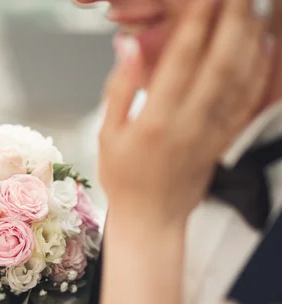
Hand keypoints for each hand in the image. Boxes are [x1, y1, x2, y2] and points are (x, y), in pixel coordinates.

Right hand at [99, 0, 273, 227]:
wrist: (151, 218)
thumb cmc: (123, 178)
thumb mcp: (107, 134)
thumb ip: (119, 88)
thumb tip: (127, 46)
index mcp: (154, 121)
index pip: (179, 61)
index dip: (194, 23)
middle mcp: (189, 125)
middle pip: (218, 62)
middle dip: (229, 20)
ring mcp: (212, 134)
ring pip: (239, 79)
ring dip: (248, 39)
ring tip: (250, 9)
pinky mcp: (225, 141)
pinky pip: (247, 102)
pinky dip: (258, 72)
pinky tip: (261, 47)